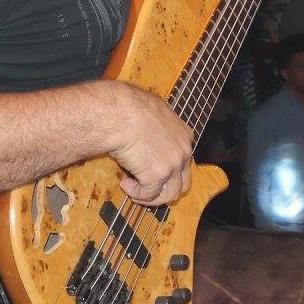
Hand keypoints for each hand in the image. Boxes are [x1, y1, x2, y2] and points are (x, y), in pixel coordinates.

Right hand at [108, 84, 193, 206]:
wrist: (119, 113)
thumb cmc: (129, 107)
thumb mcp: (154, 113)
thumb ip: (158, 128)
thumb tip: (149, 134)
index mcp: (184, 135)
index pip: (183, 162)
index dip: (168, 171)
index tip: (152, 171)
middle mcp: (183, 152)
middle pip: (182, 183)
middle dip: (165, 189)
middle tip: (147, 187)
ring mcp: (172, 165)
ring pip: (169, 194)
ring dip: (151, 196)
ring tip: (134, 189)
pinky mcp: (157, 176)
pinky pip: (148, 195)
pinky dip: (136, 194)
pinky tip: (125, 184)